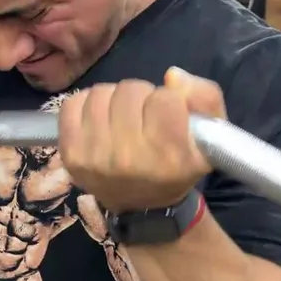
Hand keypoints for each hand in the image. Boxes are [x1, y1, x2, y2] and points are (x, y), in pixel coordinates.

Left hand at [58, 67, 225, 212]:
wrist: (142, 205)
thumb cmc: (178, 164)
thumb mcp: (210, 135)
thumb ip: (205, 97)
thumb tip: (172, 76)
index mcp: (169, 157)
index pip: (165, 98)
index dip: (169, 100)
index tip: (168, 116)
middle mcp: (129, 159)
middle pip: (130, 91)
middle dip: (141, 98)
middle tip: (145, 117)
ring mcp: (95, 157)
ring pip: (101, 92)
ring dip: (114, 99)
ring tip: (123, 118)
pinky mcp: (70, 154)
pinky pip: (73, 103)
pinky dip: (87, 104)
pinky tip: (100, 120)